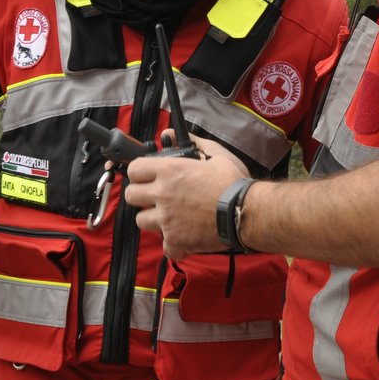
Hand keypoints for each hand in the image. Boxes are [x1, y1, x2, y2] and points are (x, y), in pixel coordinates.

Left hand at [123, 136, 249, 258]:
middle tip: (156, 197)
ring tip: (170, 217)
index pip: (134, 170)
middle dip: (141, 195)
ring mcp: (166, 220)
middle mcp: (162, 195)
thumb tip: (169, 134)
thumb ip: (191, 142)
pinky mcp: (176, 240)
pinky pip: (164, 245)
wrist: (247, 211)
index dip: (140, 172)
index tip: (147, 176)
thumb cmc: (233, 182)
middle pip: (131, 196)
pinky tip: (185, 236)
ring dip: (153, 219)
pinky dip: (173, 243)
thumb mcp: (216, 154)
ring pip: (141, 220)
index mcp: (169, 171)